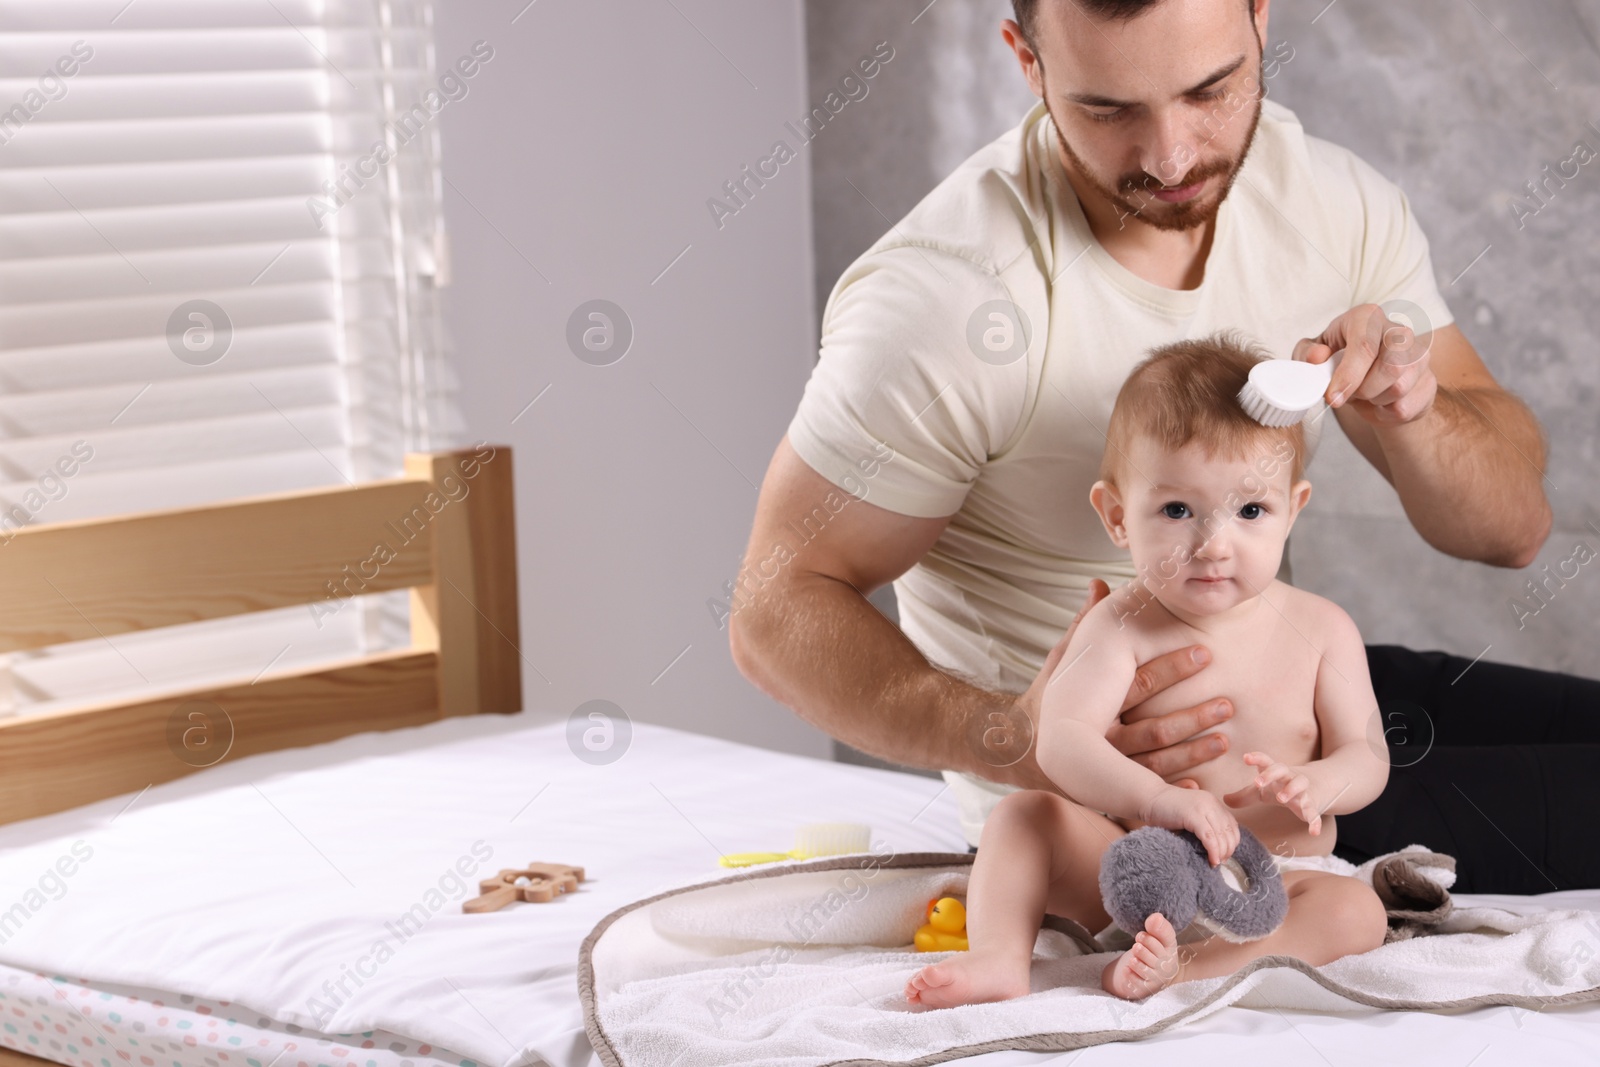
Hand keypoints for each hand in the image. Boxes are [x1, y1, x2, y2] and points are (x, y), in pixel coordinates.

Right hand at [1004, 580, 1229, 791]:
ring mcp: (1107, 767)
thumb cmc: (1049, 697)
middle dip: (1192, 717)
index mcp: (1093, 702)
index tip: (1204, 654)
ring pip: (1156, 763)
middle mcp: (1099, 737)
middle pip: (1152, 729)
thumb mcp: (1062, 660)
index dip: (1173, 668)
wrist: (1017, 749)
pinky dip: (1173, 788)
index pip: (1140, 684)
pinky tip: (1200, 786)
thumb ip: (1083, 625)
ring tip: (1224, 738)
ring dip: (1193, 752)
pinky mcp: (1112, 790)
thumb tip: (1099, 584)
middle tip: (1227, 703)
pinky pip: (1147, 792)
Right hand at [1142, 783, 1238, 866]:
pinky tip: (1211, 860)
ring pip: (1221, 836)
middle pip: (1229, 832)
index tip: (1224, 855)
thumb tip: (1216, 850)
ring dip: (1221, 853)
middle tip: (1220, 861)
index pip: (1232, 826)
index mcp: (1213, 803)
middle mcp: (1211, 803)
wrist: (1148, 798)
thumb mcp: (1191, 816)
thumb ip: (1205, 827)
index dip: (1232, 843)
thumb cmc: (1166, 811)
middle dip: (1228, 850)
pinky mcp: (1193, 815)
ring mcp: (1203, 807)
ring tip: (1215, 862)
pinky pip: (1209, 837)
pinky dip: (1213, 851)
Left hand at [1222, 752, 1322, 834]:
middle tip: (1257, 783)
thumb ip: (1243, 795)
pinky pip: (1315, 812)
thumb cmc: (1280, 787)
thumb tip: (1224, 800)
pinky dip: (1315, 821)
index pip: (1265, 761)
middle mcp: (1289, 776)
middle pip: (1281, 769)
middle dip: (1270, 774)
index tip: (1245, 757)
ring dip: (1291, 790)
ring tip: (1282, 798)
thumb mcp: (1261, 791)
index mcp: (1275, 772)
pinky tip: (1314, 832)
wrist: (1314, 786)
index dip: (1256, 758)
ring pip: (1299, 785)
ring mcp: (1302, 789)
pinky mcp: (1312, 804)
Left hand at [1293, 303, 1437, 424]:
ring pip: (1399, 389)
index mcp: (1367, 318)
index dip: (1348, 376)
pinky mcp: (1428, 380)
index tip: (1333, 397)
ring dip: (1373, 401)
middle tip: (1349, 394)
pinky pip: (1405, 407)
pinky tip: (1378, 403)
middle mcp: (1399, 331)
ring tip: (1364, 393)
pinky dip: (1384, 413)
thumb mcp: (1313, 356)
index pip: (1365, 346)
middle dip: (1364, 390)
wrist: (1369, 380)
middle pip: (1391, 368)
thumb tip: (1317, 356)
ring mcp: (1419, 355)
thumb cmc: (1338, 362)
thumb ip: (1307, 354)